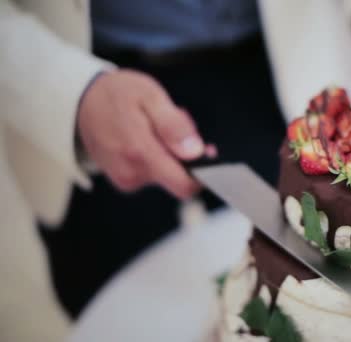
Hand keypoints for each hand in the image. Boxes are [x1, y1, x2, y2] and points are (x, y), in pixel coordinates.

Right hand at [77, 69, 206, 198]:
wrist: (81, 99)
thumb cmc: (117, 94)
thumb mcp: (151, 97)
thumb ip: (174, 126)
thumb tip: (195, 152)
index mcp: (141, 154)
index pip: (184, 186)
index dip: (201, 172)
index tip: (206, 151)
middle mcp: (132, 174)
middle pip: (178, 176)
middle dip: (184, 152)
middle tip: (174, 121)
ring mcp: (126, 179)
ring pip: (166, 173)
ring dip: (170, 151)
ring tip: (155, 124)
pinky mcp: (123, 179)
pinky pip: (153, 172)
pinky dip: (157, 155)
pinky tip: (147, 135)